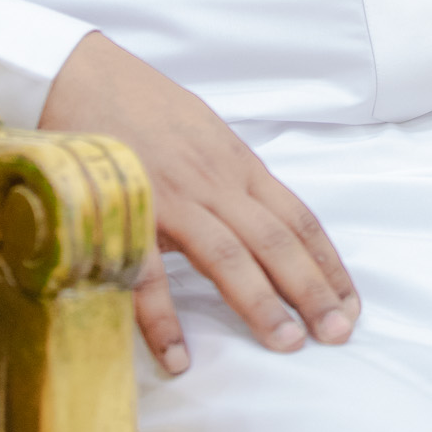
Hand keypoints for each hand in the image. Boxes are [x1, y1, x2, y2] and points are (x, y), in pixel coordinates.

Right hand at [39, 31, 359, 371]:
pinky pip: (146, 271)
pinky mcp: (126, 210)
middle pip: (275, 239)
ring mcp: (171, 195)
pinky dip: (163, 317)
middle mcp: (214, 181)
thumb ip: (231, 176)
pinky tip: (178, 357)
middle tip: (338, 335)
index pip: (297, 217)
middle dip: (311, 289)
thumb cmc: (143, 105)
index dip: (327, 262)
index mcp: (236, 163)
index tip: (350, 302)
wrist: (82, 73)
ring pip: (227, 254)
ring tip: (286, 345)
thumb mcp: (204, 132)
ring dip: (259, 302)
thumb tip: (259, 216)